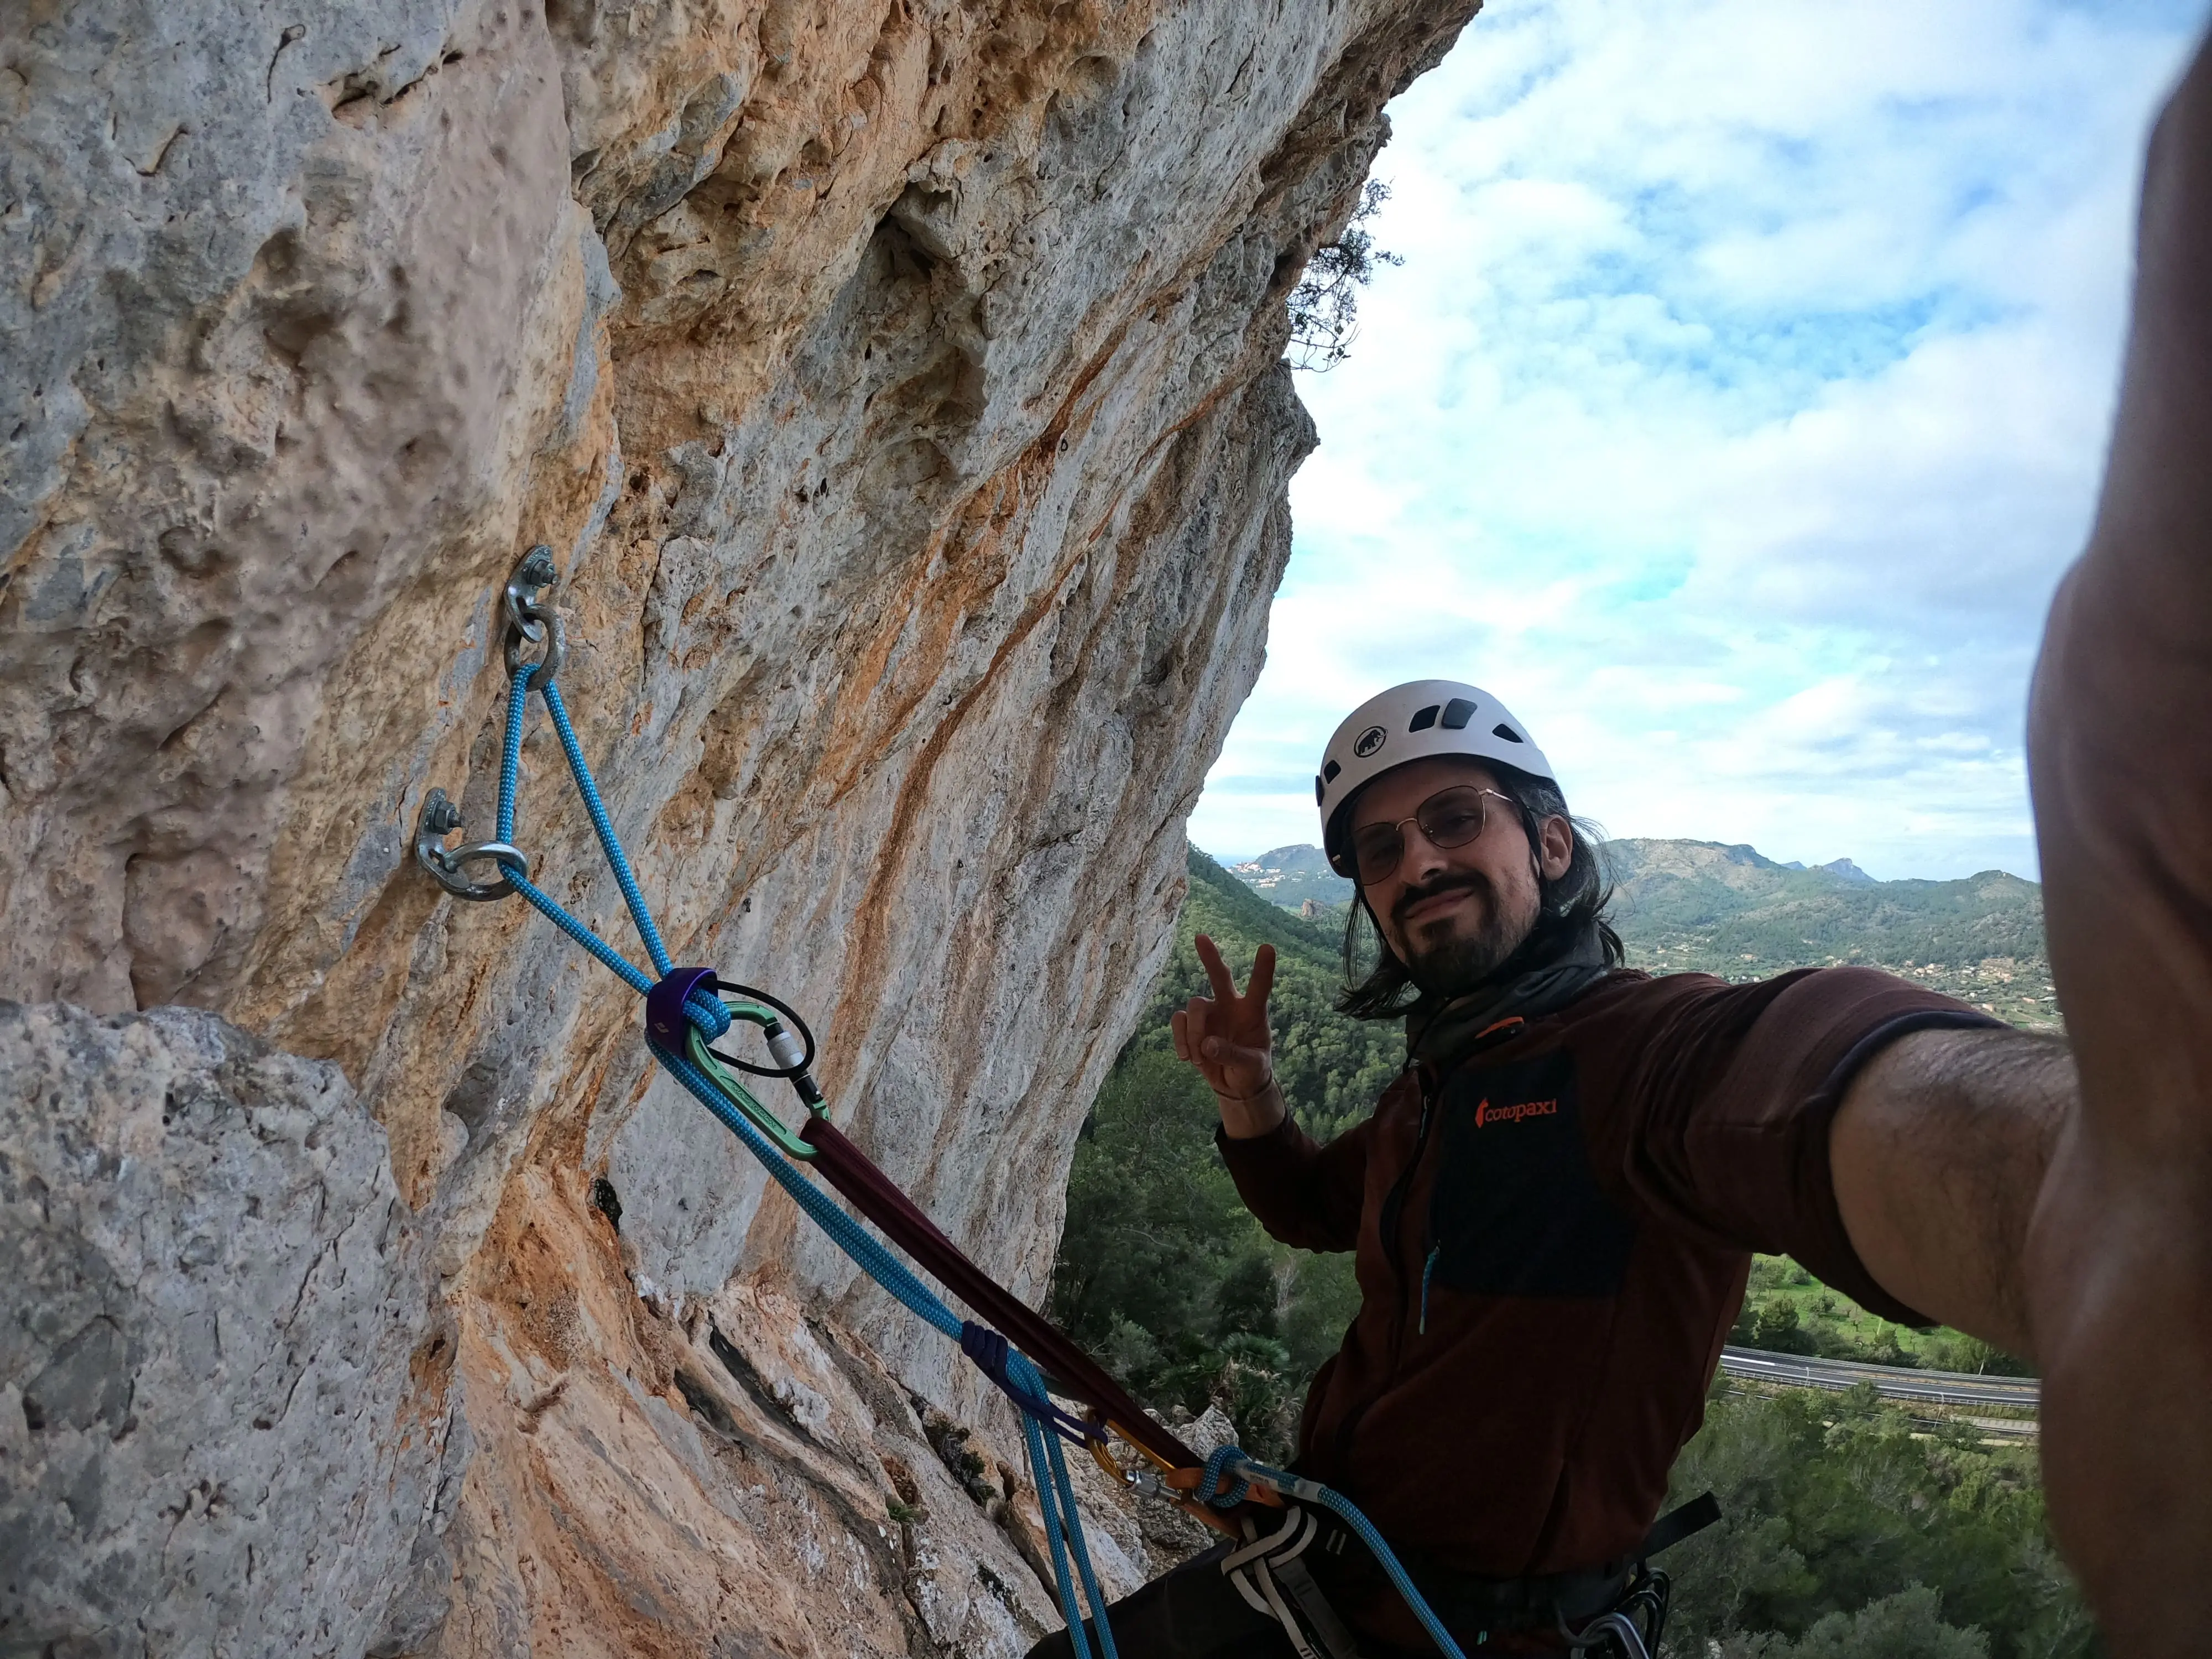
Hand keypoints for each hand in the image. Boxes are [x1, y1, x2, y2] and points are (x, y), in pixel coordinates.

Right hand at [1171, 935, 1283, 1137]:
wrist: (1235, 1084)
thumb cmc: (1252, 1070)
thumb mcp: (1252, 1066)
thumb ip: (1234, 1055)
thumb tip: (1207, 1044)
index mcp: (1252, 1012)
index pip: (1259, 987)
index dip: (1263, 969)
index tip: (1268, 947)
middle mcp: (1230, 1006)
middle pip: (1220, 977)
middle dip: (1210, 958)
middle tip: (1200, 937)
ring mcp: (1210, 1014)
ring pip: (1194, 1006)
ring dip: (1193, 1033)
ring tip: (1200, 1058)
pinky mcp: (1191, 1026)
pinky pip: (1178, 1021)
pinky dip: (1180, 1040)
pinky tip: (1187, 1058)